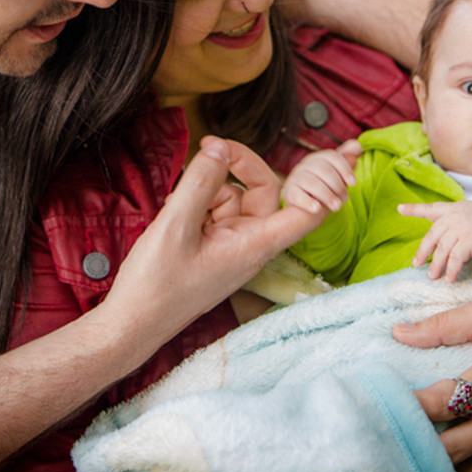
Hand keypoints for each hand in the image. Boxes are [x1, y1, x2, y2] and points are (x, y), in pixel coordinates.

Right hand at [102, 137, 324, 341]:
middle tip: (208, 148)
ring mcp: (233, 246)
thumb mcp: (175, 225)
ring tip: (176, 205)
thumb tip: (220, 148)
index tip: (340, 153)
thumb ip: (201, 182)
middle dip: (235, 167)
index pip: (309, 212)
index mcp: (255, 245)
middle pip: (264, 191)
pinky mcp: (215, 247)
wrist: (131, 324)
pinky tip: (174, 213)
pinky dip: (196, 203)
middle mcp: (251, 244)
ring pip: (234, 197)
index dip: (325, 180)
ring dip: (207, 188)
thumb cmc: (156, 287)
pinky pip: (216, 211)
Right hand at [280, 140, 361, 212]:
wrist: (302, 203)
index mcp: (318, 158)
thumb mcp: (335, 173)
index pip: (332, 157)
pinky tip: (317, 208)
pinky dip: (308, 202)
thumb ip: (346, 160)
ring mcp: (295, 178)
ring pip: (312, 183)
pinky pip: (297, 195)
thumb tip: (358, 147)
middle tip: (345, 199)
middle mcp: (305, 165)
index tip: (353, 183)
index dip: (345, 169)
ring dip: (327, 196)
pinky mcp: (289, 192)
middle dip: (338, 185)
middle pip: (324, 170)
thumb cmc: (322, 186)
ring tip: (337, 207)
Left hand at [394, 301, 471, 471]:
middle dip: (422, 443)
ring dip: (448, 464)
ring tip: (428, 450)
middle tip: (403, 433)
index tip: (388, 404)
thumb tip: (399, 332)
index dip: (409, 408)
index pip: (438, 406)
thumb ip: (443, 325)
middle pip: (451, 450)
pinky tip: (465, 463)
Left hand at [398, 200, 471, 280]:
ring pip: (442, 250)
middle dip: (423, 251)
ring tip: (432, 276)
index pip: (430, 208)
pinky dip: (451, 270)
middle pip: (432, 236)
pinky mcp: (470, 240)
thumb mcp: (467, 214)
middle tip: (416, 264)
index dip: (414, 209)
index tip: (399, 209)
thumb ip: (452, 221)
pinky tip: (450, 279)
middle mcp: (453, 217)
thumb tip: (439, 238)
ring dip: (436, 265)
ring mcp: (461, 228)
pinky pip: (456, 258)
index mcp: (451, 209)